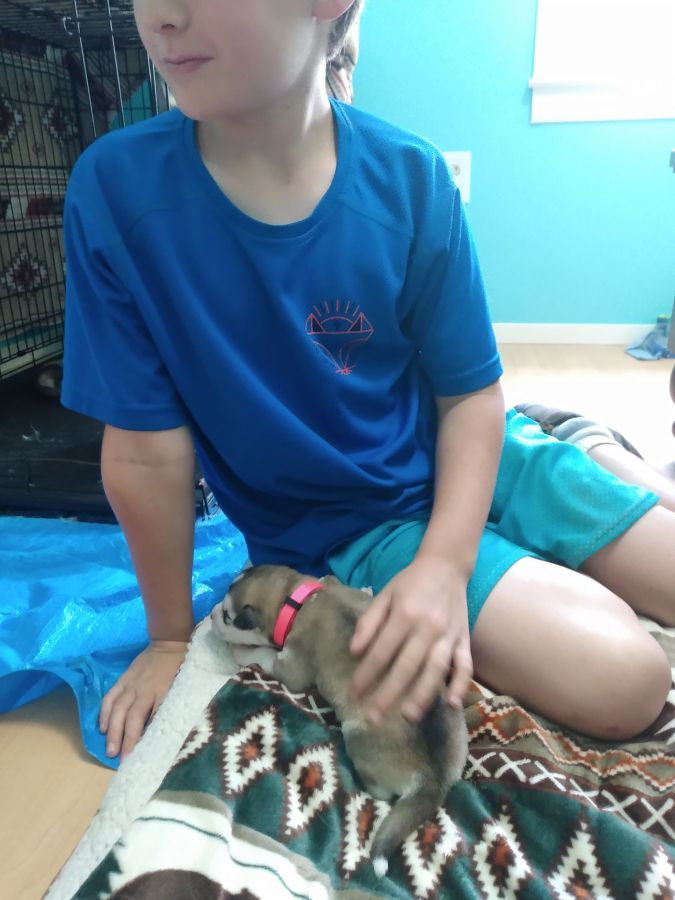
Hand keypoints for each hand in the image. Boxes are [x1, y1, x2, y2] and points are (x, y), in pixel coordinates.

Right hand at [99, 640, 187, 760]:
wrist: (169, 643)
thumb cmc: (180, 668)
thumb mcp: (183, 686)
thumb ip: (173, 705)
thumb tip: (168, 730)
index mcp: (163, 692)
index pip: (153, 719)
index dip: (147, 737)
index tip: (142, 756)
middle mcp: (144, 690)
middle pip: (132, 717)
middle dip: (126, 740)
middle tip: (122, 760)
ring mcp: (131, 684)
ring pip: (118, 709)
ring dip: (113, 731)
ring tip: (110, 750)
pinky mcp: (123, 679)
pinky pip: (110, 697)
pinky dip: (104, 712)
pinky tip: (102, 728)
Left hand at [349, 556, 472, 723]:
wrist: (446, 566)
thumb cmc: (410, 583)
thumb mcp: (384, 594)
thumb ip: (369, 622)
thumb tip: (354, 652)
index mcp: (404, 613)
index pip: (382, 650)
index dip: (367, 674)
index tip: (354, 694)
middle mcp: (428, 626)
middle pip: (407, 666)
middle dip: (389, 694)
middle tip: (374, 719)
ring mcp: (449, 635)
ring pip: (436, 669)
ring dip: (422, 695)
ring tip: (408, 717)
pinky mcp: (465, 639)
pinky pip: (465, 665)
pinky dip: (461, 684)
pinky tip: (452, 703)